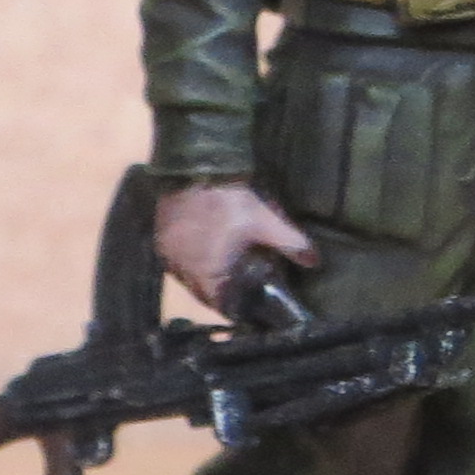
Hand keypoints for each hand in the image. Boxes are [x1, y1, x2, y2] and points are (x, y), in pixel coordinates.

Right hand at [154, 181, 317, 314]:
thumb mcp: (266, 222)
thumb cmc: (229, 201)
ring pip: (186, 276)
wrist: (194, 166)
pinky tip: (202, 250)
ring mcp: (167, 253)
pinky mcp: (160, 236)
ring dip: (201, 276)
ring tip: (220, 269)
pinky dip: (189, 260)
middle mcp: (181, 269)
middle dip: (218, 292)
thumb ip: (291, 244)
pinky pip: (174, 259)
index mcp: (206, 272)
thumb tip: (315, 262)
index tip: (246, 305)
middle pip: (200, 292)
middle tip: (237, 286)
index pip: (218, 304)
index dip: (233, 307)